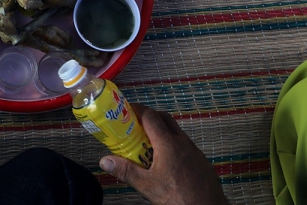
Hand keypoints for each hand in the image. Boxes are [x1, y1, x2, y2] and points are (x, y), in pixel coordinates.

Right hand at [100, 104, 227, 204]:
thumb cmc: (179, 197)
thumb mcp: (147, 186)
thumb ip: (126, 171)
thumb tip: (106, 161)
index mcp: (168, 144)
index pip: (150, 116)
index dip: (137, 110)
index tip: (126, 111)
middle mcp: (183, 142)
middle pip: (164, 118)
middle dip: (149, 117)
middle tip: (135, 126)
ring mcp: (194, 151)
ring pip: (176, 132)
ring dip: (162, 132)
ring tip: (148, 146)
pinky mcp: (201, 160)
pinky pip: (185, 145)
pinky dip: (173, 145)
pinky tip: (166, 162)